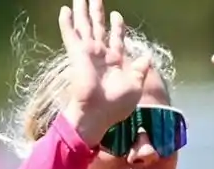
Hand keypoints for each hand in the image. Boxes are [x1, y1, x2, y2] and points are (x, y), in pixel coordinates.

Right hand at [58, 0, 151, 145]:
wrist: (97, 114)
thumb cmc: (117, 105)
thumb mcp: (135, 86)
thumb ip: (140, 70)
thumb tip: (147, 57)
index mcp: (116, 61)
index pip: (116, 38)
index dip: (117, 26)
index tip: (117, 15)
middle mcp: (101, 54)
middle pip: (99, 28)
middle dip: (98, 13)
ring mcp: (88, 52)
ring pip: (85, 26)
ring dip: (83, 11)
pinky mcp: (76, 54)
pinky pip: (71, 34)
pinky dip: (67, 22)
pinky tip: (65, 9)